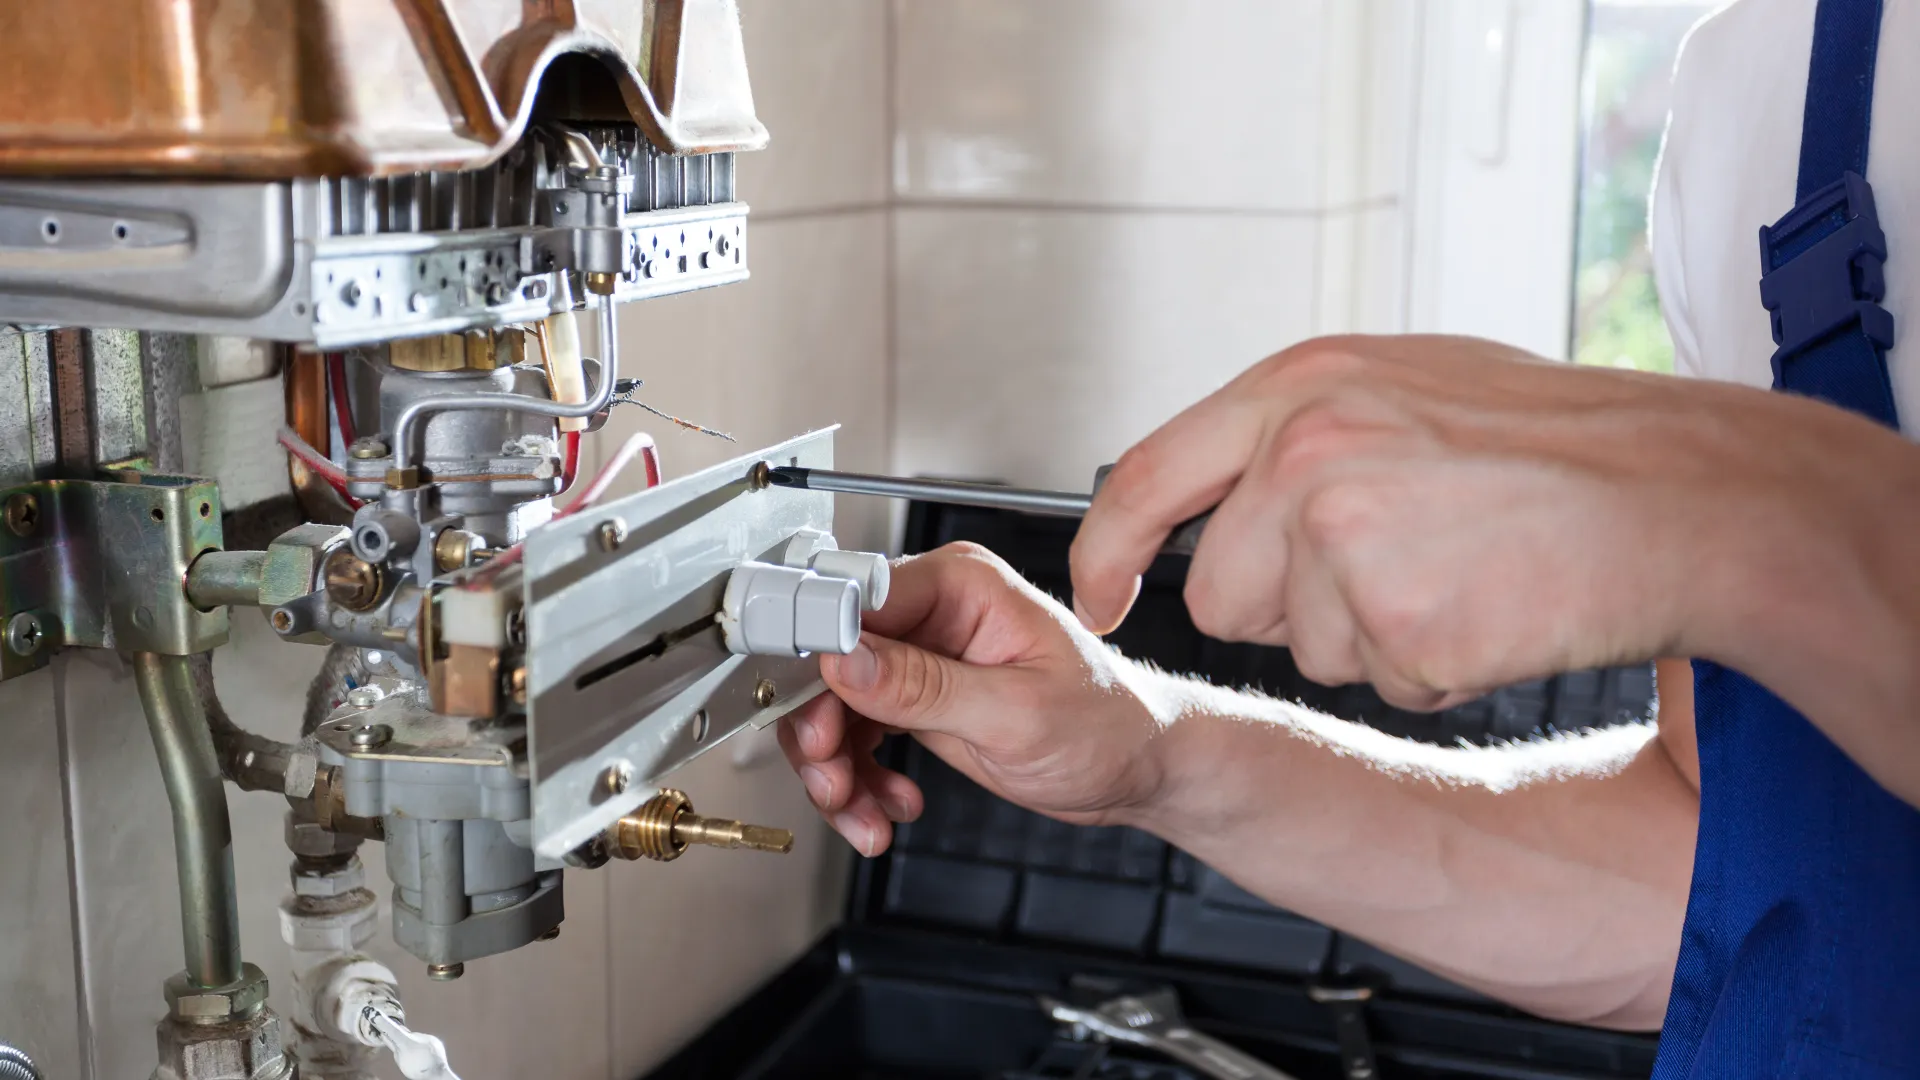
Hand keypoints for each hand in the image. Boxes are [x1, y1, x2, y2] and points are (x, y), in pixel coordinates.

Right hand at [777, 543, 1167, 855]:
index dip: (820, 655)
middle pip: (831, 661)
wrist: (1136, 767)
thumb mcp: (1014, 712)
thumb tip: (846, 658)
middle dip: (824, 731)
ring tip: (862, 812)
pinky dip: (858, 782)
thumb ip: (924, 686)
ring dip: (837, 769)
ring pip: (833, 708)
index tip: (807, 710)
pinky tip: (886, 808)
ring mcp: (920, 658)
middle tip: (833, 779)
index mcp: (961, 585)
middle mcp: (932, 612)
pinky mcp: (915, 701)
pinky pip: (855, 738)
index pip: (857, 602)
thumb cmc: (1107, 724)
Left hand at [1071, 334, 1807, 709]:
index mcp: (1300, 383)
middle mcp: (1303, 450)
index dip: (1110, 553)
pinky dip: (1438, 670)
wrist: (1685, 492)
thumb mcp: (1408, 388)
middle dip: (1292, 609)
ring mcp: (1344, 534)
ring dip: (1374, 640)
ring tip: (1465, 573)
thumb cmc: (1560, 443)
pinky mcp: (1396, 617)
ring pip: (1301, 651)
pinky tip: (1497, 609)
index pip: (1146, 478)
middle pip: (1222, 596)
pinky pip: (1383, 683)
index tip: (1102, 597)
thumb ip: (1300, 431)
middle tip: (1405, 564)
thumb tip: (1219, 496)